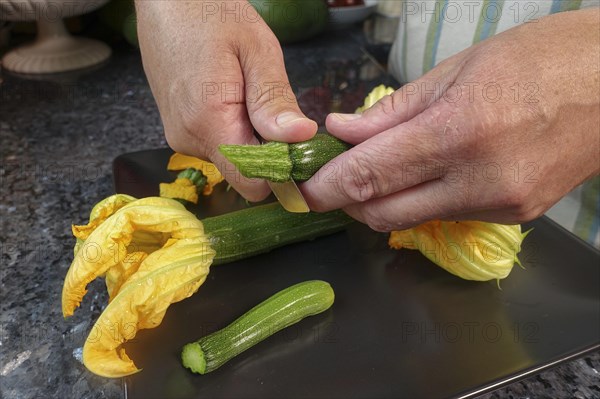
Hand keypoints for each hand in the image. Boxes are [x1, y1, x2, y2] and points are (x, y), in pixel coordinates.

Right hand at [135, 0, 317, 200]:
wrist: (166, 0)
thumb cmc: (210, 13)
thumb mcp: (257, 50)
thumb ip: (274, 100)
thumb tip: (301, 138)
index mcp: (208, 122)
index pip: (252, 182)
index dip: (282, 170)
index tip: (300, 145)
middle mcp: (189, 139)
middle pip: (245, 172)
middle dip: (269, 151)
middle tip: (276, 106)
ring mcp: (181, 136)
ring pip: (233, 159)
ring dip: (252, 136)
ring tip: (251, 93)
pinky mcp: (180, 129)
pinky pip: (218, 144)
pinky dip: (236, 129)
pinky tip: (236, 96)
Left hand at [301, 8, 599, 230]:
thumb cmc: (536, 59)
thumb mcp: (455, 71)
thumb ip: (391, 112)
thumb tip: (341, 133)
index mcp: (456, 133)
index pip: (367, 178)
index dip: (324, 188)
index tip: (299, 188)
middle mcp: (477, 181)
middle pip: (382, 212)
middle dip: (346, 200)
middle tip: (334, 175)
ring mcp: (499, 206)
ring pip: (412, 219)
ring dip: (383, 200)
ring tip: (381, 167)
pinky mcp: (515, 217)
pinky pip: (447, 216)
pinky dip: (423, 200)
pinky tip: (428, 172)